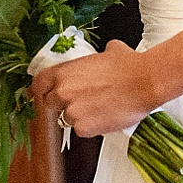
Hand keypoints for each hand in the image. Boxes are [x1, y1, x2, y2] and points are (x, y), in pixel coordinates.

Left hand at [29, 41, 155, 138]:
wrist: (145, 82)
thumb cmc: (129, 65)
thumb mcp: (108, 51)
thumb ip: (95, 58)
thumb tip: (105, 53)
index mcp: (63, 72)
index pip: (37, 85)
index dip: (42, 90)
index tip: (47, 93)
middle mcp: (63, 92)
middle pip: (49, 104)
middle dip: (61, 104)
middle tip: (79, 102)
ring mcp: (72, 111)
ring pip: (65, 119)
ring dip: (77, 116)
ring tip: (97, 109)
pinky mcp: (84, 128)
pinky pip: (81, 130)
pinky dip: (90, 127)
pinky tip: (105, 117)